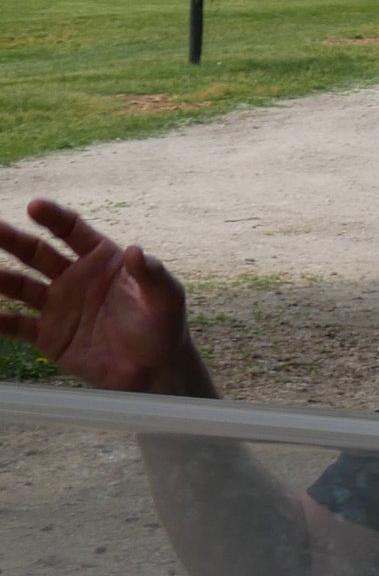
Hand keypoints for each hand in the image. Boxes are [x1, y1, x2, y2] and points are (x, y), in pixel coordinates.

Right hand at [0, 201, 204, 393]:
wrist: (153, 369)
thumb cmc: (163, 324)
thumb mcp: (165, 297)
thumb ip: (151, 275)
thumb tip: (135, 250)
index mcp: (101, 259)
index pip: (72, 231)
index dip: (54, 218)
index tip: (34, 206)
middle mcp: (75, 277)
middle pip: (38, 254)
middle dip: (14, 241)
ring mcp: (59, 306)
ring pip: (21, 287)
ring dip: (0, 278)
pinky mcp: (49, 336)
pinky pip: (17, 326)